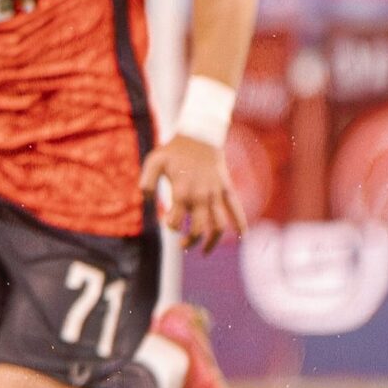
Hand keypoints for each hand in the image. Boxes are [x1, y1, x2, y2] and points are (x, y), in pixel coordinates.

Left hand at [142, 135, 244, 253]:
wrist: (200, 135)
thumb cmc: (174, 150)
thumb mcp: (154, 161)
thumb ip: (147, 180)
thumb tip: (145, 198)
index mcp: (182, 191)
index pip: (177, 221)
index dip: (172, 226)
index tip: (169, 223)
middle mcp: (201, 196)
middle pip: (199, 228)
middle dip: (190, 241)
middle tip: (182, 245)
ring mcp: (216, 193)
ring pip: (219, 225)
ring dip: (212, 241)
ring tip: (204, 252)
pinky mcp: (226, 189)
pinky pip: (235, 208)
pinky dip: (240, 223)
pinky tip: (242, 237)